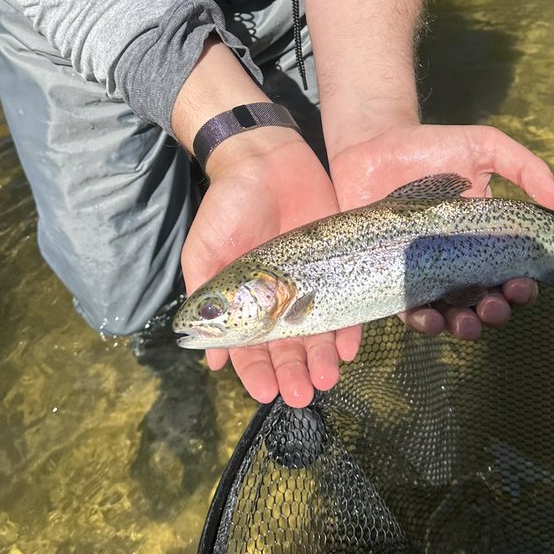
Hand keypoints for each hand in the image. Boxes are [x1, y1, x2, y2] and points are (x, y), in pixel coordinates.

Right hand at [180, 131, 361, 406]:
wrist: (266, 158)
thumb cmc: (227, 205)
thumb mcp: (204, 252)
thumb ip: (204, 301)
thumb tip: (208, 356)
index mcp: (244, 302)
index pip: (251, 348)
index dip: (257, 372)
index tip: (265, 392)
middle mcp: (278, 300)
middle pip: (288, 346)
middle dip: (293, 373)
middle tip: (302, 395)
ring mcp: (310, 284)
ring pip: (318, 332)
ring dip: (321, 358)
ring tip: (327, 379)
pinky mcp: (337, 264)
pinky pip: (346, 302)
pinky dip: (348, 326)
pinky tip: (349, 346)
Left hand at [328, 122, 553, 340]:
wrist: (373, 142)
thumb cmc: (431, 146)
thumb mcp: (485, 147)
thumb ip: (526, 169)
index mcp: (484, 239)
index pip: (510, 274)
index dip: (521, 288)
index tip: (522, 284)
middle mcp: (456, 262)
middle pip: (483, 302)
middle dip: (494, 312)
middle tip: (494, 306)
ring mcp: (422, 271)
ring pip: (447, 313)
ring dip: (461, 326)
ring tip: (467, 323)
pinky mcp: (389, 274)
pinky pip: (404, 308)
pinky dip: (418, 321)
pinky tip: (426, 319)